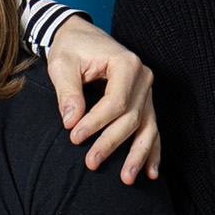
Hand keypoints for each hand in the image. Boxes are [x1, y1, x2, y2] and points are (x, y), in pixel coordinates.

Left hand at [43, 20, 160, 181]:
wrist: (80, 36)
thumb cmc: (71, 48)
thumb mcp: (62, 64)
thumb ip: (68, 92)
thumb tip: (71, 121)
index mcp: (126, 64)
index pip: (116, 101)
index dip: (96, 123)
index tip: (74, 137)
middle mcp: (143, 77)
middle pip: (131, 118)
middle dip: (111, 143)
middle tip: (91, 163)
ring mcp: (147, 91)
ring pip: (147, 128)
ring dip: (138, 155)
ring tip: (127, 179)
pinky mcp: (145, 102)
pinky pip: (152, 129)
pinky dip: (152, 152)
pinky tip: (150, 173)